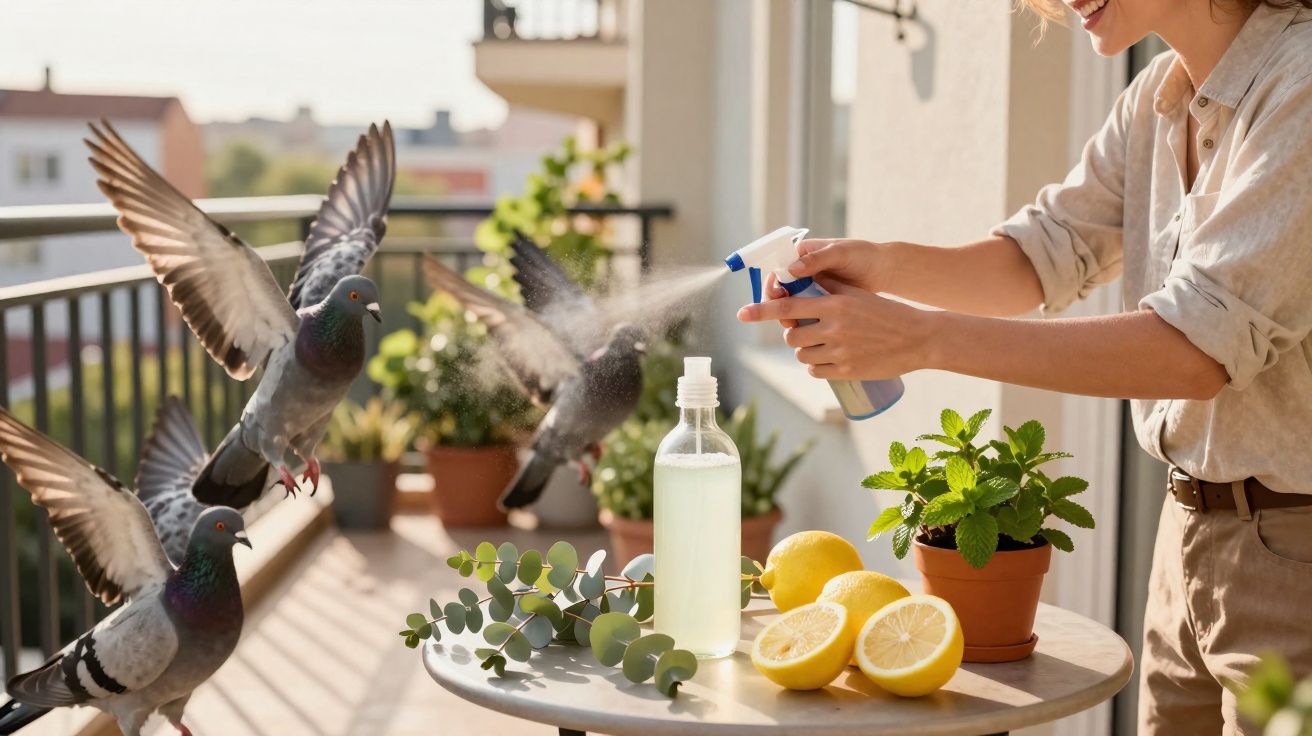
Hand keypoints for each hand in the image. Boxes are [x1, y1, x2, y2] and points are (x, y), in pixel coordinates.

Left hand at [737, 277, 933, 380]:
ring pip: (802, 354)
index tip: (742, 313)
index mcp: (833, 305)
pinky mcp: (846, 371)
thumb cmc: (886, 312)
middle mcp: (833, 328)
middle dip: (795, 333)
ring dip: (805, 350)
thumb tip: (800, 279)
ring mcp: (839, 351)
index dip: (761, 310)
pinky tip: (827, 359)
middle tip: (809, 330)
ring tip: (822, 344)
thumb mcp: (857, 294)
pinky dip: (816, 367)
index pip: (787, 306)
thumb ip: (828, 287)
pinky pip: (815, 371)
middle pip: (792, 335)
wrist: (917, 338)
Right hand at [764, 238, 887, 327]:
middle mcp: (801, 271)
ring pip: (790, 305)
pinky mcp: (819, 303)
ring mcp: (809, 288)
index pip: (778, 269)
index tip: (776, 295)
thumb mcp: (840, 254)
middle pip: (779, 290)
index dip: (772, 284)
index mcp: (801, 255)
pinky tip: (805, 331)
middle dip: (777, 305)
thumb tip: (792, 269)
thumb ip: (817, 259)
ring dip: (788, 316)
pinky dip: (802, 322)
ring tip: (793, 326)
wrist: (883, 271)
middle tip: (784, 317)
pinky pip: (804, 313)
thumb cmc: (863, 255)